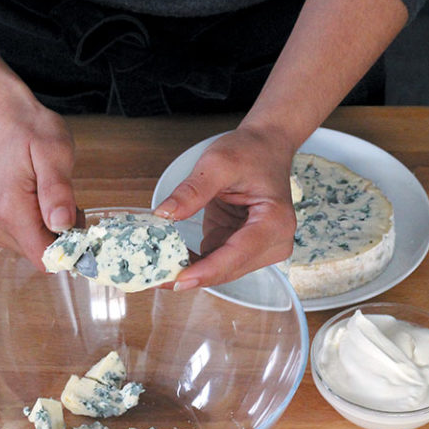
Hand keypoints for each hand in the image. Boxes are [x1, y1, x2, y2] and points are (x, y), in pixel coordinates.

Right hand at [0, 27, 77, 269]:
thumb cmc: (28, 129)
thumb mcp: (55, 152)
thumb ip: (58, 191)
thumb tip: (62, 224)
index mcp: (9, 211)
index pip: (45, 257)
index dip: (69, 248)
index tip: (78, 222)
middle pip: (39, 254)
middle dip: (60, 236)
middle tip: (64, 201)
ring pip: (30, 248)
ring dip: (47, 230)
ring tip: (47, 196)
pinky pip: (19, 239)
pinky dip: (33, 226)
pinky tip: (33, 201)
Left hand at [154, 126, 296, 288]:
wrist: (264, 147)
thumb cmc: (250, 151)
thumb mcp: (218, 163)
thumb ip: (192, 191)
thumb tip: (164, 214)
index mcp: (274, 222)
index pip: (237, 255)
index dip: (206, 271)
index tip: (178, 281)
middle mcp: (273, 242)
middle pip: (228, 270)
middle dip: (192, 275)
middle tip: (153, 279)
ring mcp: (260, 249)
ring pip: (220, 271)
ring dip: (189, 271)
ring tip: (155, 271)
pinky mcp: (243, 249)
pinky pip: (215, 262)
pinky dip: (193, 263)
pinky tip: (170, 260)